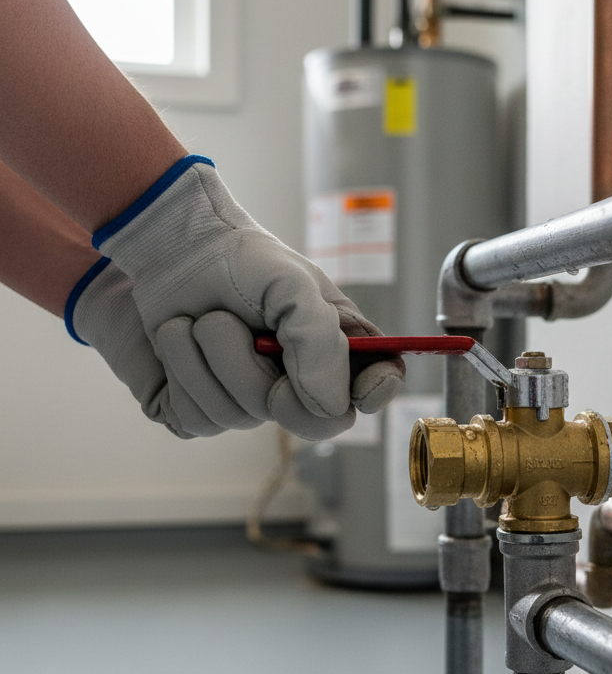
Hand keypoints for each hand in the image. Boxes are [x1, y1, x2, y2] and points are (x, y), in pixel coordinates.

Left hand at [90, 157, 404, 439]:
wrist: (173, 251)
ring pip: (239, 417)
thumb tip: (331, 404)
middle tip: (225, 326)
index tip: (366, 388)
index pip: (376, 386)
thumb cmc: (239, 261)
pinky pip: (196, 420)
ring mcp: (251, 406)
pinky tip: (180, 340)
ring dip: (208, 356)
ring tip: (201, 319)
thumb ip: (319, 339)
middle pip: (308, 422)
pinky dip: (181, 371)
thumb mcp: (291, 283)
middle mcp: (299, 386)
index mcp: (336, 349)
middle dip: (254, 371)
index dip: (377, 392)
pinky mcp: (202, 415)